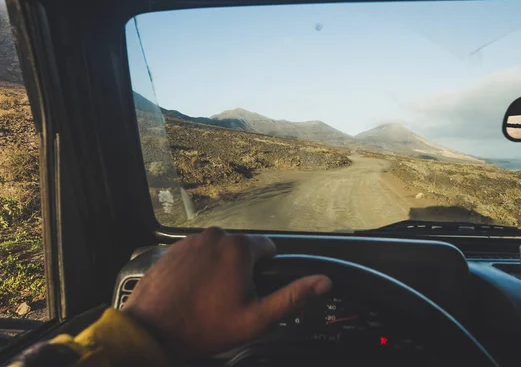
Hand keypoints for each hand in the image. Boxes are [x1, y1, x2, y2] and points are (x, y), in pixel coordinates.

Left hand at [122, 227, 331, 359]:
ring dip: (219, 269)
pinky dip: (198, 269)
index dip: (265, 271)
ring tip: (207, 298)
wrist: (152, 331)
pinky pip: (197, 254)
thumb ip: (293, 296)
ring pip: (218, 252)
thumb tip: (324, 282)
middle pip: (242, 250)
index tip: (251, 291)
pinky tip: (191, 291)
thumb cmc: (204, 326)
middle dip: (241, 271)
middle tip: (228, 300)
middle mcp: (215, 235)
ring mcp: (191, 240)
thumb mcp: (256, 318)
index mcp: (239, 247)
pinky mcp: (172, 248)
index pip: (268, 249)